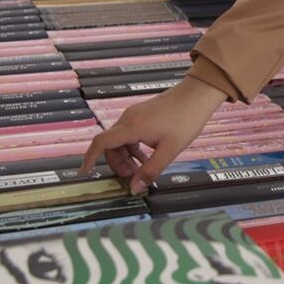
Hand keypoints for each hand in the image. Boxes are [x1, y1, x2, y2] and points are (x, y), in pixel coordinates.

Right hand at [80, 77, 226, 194]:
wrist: (198, 94)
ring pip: (120, 140)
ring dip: (127, 156)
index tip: (85, 172)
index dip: (89, 158)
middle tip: (133, 178)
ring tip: (143, 169)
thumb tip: (134, 189)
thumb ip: (150, 171)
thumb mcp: (169, 150)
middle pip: (110, 145)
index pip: (100, 143)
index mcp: (131, 127)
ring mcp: (135, 114)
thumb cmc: (186, 120)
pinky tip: (148, 156)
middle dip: (118, 163)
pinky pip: (129, 133)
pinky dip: (133, 147)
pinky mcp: (142, 114)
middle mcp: (128, 119)